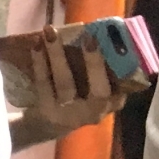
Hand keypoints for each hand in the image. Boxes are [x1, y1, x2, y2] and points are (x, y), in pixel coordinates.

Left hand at [11, 29, 129, 147]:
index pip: (122, 85)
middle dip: (94, 61)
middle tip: (88, 36)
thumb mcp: (93, 89)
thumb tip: (100, 33)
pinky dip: (39, 62)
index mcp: (113, 102)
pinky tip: (36, 45)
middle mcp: (96, 112)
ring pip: (66, 82)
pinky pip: (44, 84)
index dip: (121, 65)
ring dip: (58, 54)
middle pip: (98, 88)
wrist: (44, 126)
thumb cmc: (76, 98)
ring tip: (51, 32)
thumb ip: (102, 72)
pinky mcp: (48, 113)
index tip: (116, 44)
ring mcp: (71, 115)